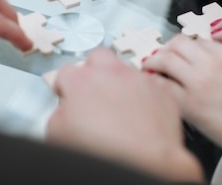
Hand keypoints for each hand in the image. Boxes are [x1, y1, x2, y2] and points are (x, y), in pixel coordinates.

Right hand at [46, 47, 202, 182]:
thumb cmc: (104, 152)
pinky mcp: (163, 94)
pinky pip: (151, 87)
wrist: (145, 164)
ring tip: (119, 108)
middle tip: (93, 90)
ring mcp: (140, 81)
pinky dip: (145, 97)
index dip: (65, 85)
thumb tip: (64, 111)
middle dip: (94, 69)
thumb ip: (60, 113)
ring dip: (121, 83)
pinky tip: (141, 116)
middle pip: (99, 56)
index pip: (66, 71)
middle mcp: (112, 74)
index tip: (67, 93)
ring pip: (127, 70)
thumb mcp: (58, 134)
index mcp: (82, 81)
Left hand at [143, 36, 221, 157]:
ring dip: (155, 60)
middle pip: (179, 43)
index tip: (182, 52)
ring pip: (166, 59)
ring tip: (150, 65)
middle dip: (168, 48)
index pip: (201, 40)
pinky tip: (151, 83)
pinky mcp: (190, 103)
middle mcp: (214, 62)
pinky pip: (162, 85)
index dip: (189, 47)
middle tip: (162, 55)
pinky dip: (154, 82)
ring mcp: (200, 81)